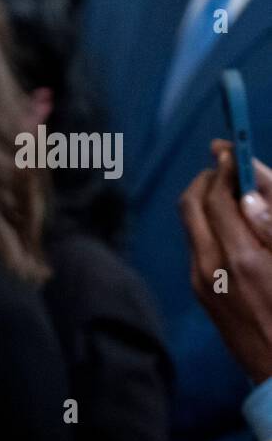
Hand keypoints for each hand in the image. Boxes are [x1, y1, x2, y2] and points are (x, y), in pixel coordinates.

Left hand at [179, 139, 271, 382]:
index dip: (225, 166)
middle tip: (232, 165)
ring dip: (209, 200)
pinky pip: (198, 245)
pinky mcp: (201, 293)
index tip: (232, 147)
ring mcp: (201, 282)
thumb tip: (248, 187)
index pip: (217, 196)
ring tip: (240, 192)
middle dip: (209, 178)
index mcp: (242, 258)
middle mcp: (212, 269)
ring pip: (192, 223)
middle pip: (191, 204)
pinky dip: (212, 224)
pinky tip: (238, 225)